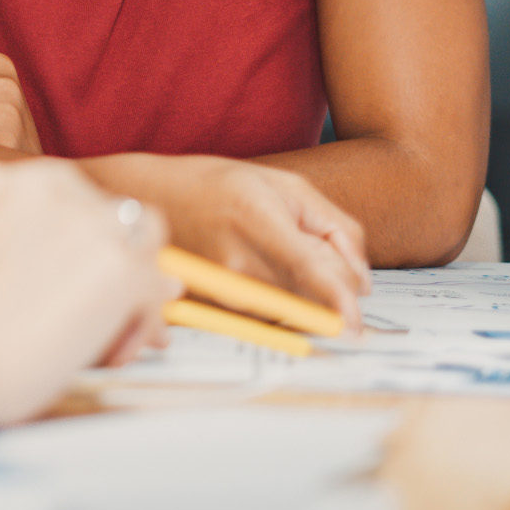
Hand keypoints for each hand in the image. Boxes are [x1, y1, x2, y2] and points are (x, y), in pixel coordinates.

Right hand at [0, 161, 174, 427]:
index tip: (65, 285)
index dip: (75, 248)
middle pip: (110, 216)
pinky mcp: (117, 268)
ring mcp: (87, 222)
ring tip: (100, 338)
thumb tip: (89, 253)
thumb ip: (18, 241)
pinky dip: (139, 324)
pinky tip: (107, 353)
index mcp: (1, 176)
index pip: (70, 200)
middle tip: (90, 316)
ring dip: (130, 291)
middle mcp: (47, 185)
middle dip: (110, 264)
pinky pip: (151, 292)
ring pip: (142, 249)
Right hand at [82, 153, 370, 331]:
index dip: (338, 300)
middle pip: (308, 295)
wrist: (148, 197)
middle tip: (308, 250)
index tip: (357, 323)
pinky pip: (267, 316)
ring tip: (269, 253)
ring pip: (291, 310)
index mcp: (255, 216)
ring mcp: (220, 287)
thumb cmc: (217, 186)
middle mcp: (235, 258)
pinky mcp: (212, 306)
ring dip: (301, 294)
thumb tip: (362, 282)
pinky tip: (252, 270)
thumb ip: (335, 227)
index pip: (308, 269)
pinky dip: (276, 301)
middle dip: (328, 286)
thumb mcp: (284, 185)